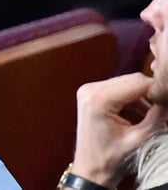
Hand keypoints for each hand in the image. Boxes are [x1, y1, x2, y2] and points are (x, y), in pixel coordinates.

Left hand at [72, 72, 167, 186]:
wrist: (91, 168)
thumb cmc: (109, 158)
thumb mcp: (138, 138)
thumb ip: (156, 117)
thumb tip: (167, 101)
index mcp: (98, 99)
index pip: (137, 82)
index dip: (157, 90)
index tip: (167, 100)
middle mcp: (90, 90)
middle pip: (131, 80)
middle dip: (150, 93)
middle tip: (163, 109)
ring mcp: (88, 90)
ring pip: (125, 83)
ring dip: (142, 96)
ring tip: (154, 114)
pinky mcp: (91, 94)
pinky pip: (118, 89)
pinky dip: (132, 99)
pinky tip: (141, 113)